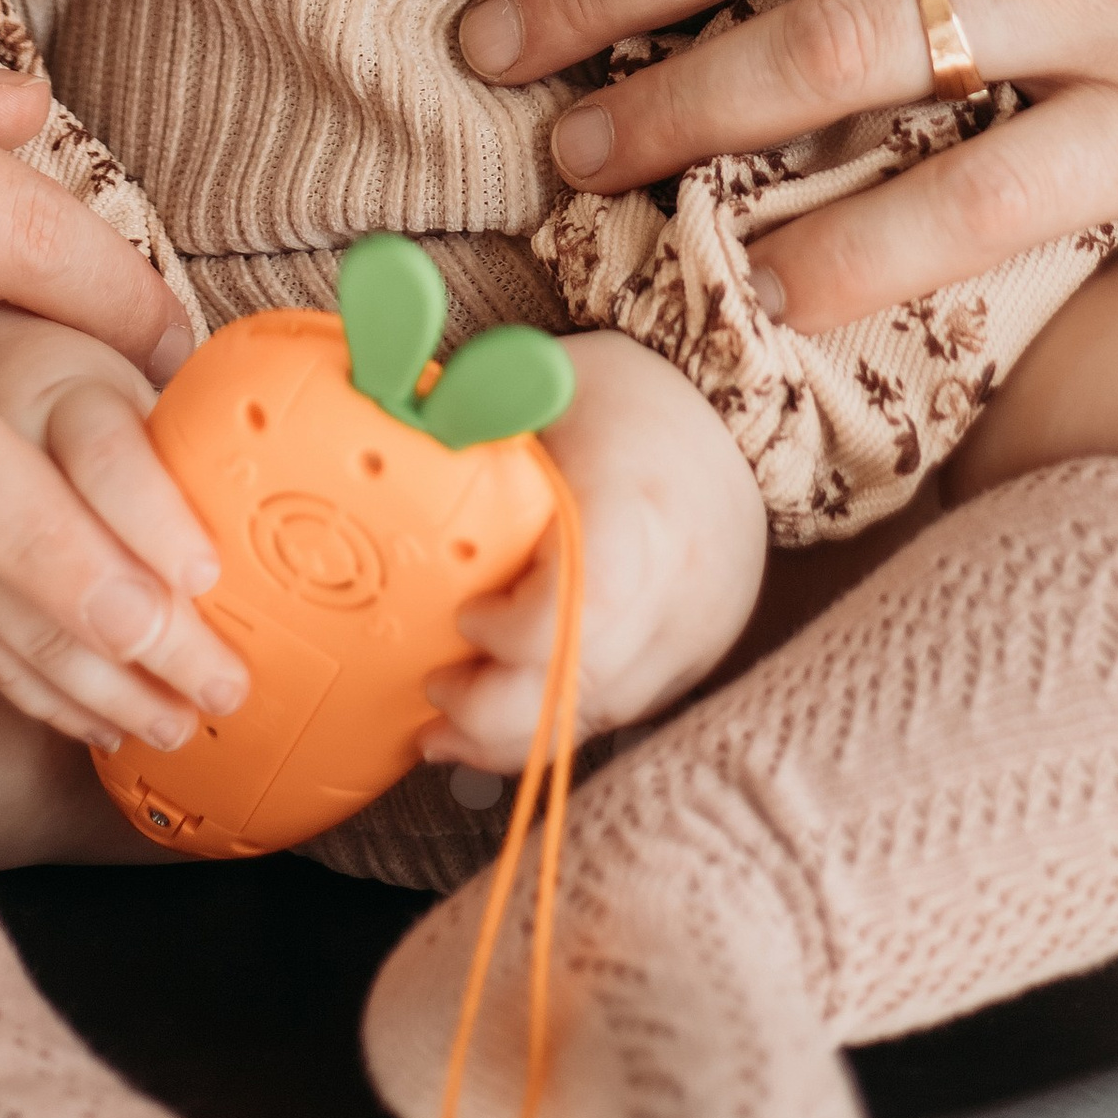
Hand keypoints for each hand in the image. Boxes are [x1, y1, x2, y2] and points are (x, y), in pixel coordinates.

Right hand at [0, 297, 247, 752]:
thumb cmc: (65, 382)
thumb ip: (187, 428)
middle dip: (148, 638)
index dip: (156, 521)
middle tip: (224, 684)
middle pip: (61, 562)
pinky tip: (112, 725)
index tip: (211, 577)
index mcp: (53, 387)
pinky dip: (55, 704)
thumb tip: (316, 479)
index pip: (103, 454)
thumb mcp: (124, 370)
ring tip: (183, 724)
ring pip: (22, 630)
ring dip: (111, 691)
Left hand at [419, 332, 764, 769]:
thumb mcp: (553, 383)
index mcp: (638, 504)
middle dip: (495, 708)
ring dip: (513, 735)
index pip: (588, 600)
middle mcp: (676, 583)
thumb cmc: (628, 398)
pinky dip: (550, 725)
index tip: (464, 613)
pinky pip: (615, 715)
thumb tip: (380, 430)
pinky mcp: (688, 664)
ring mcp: (690, 633)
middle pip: (586, 681)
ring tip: (439, 729)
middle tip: (431, 690)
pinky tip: (494, 728)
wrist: (738, 427)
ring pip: (599, 715)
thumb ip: (480, 419)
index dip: (517, 630)